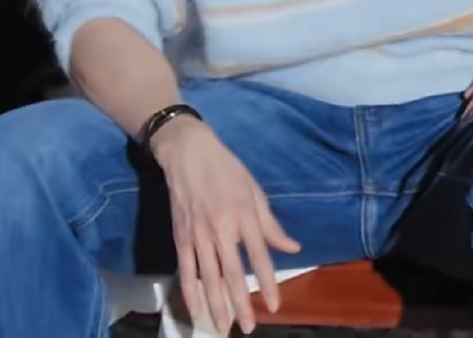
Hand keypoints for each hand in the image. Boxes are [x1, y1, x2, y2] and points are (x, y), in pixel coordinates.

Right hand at [151, 118, 299, 334]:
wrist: (187, 153)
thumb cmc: (226, 170)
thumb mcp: (255, 192)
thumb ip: (271, 225)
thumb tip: (292, 248)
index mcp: (244, 215)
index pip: (259, 257)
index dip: (266, 283)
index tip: (274, 305)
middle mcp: (221, 229)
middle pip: (231, 273)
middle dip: (240, 304)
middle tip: (248, 327)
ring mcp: (198, 235)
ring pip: (208, 277)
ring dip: (216, 305)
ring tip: (223, 327)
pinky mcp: (180, 237)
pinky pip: (186, 270)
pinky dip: (190, 292)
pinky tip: (196, 310)